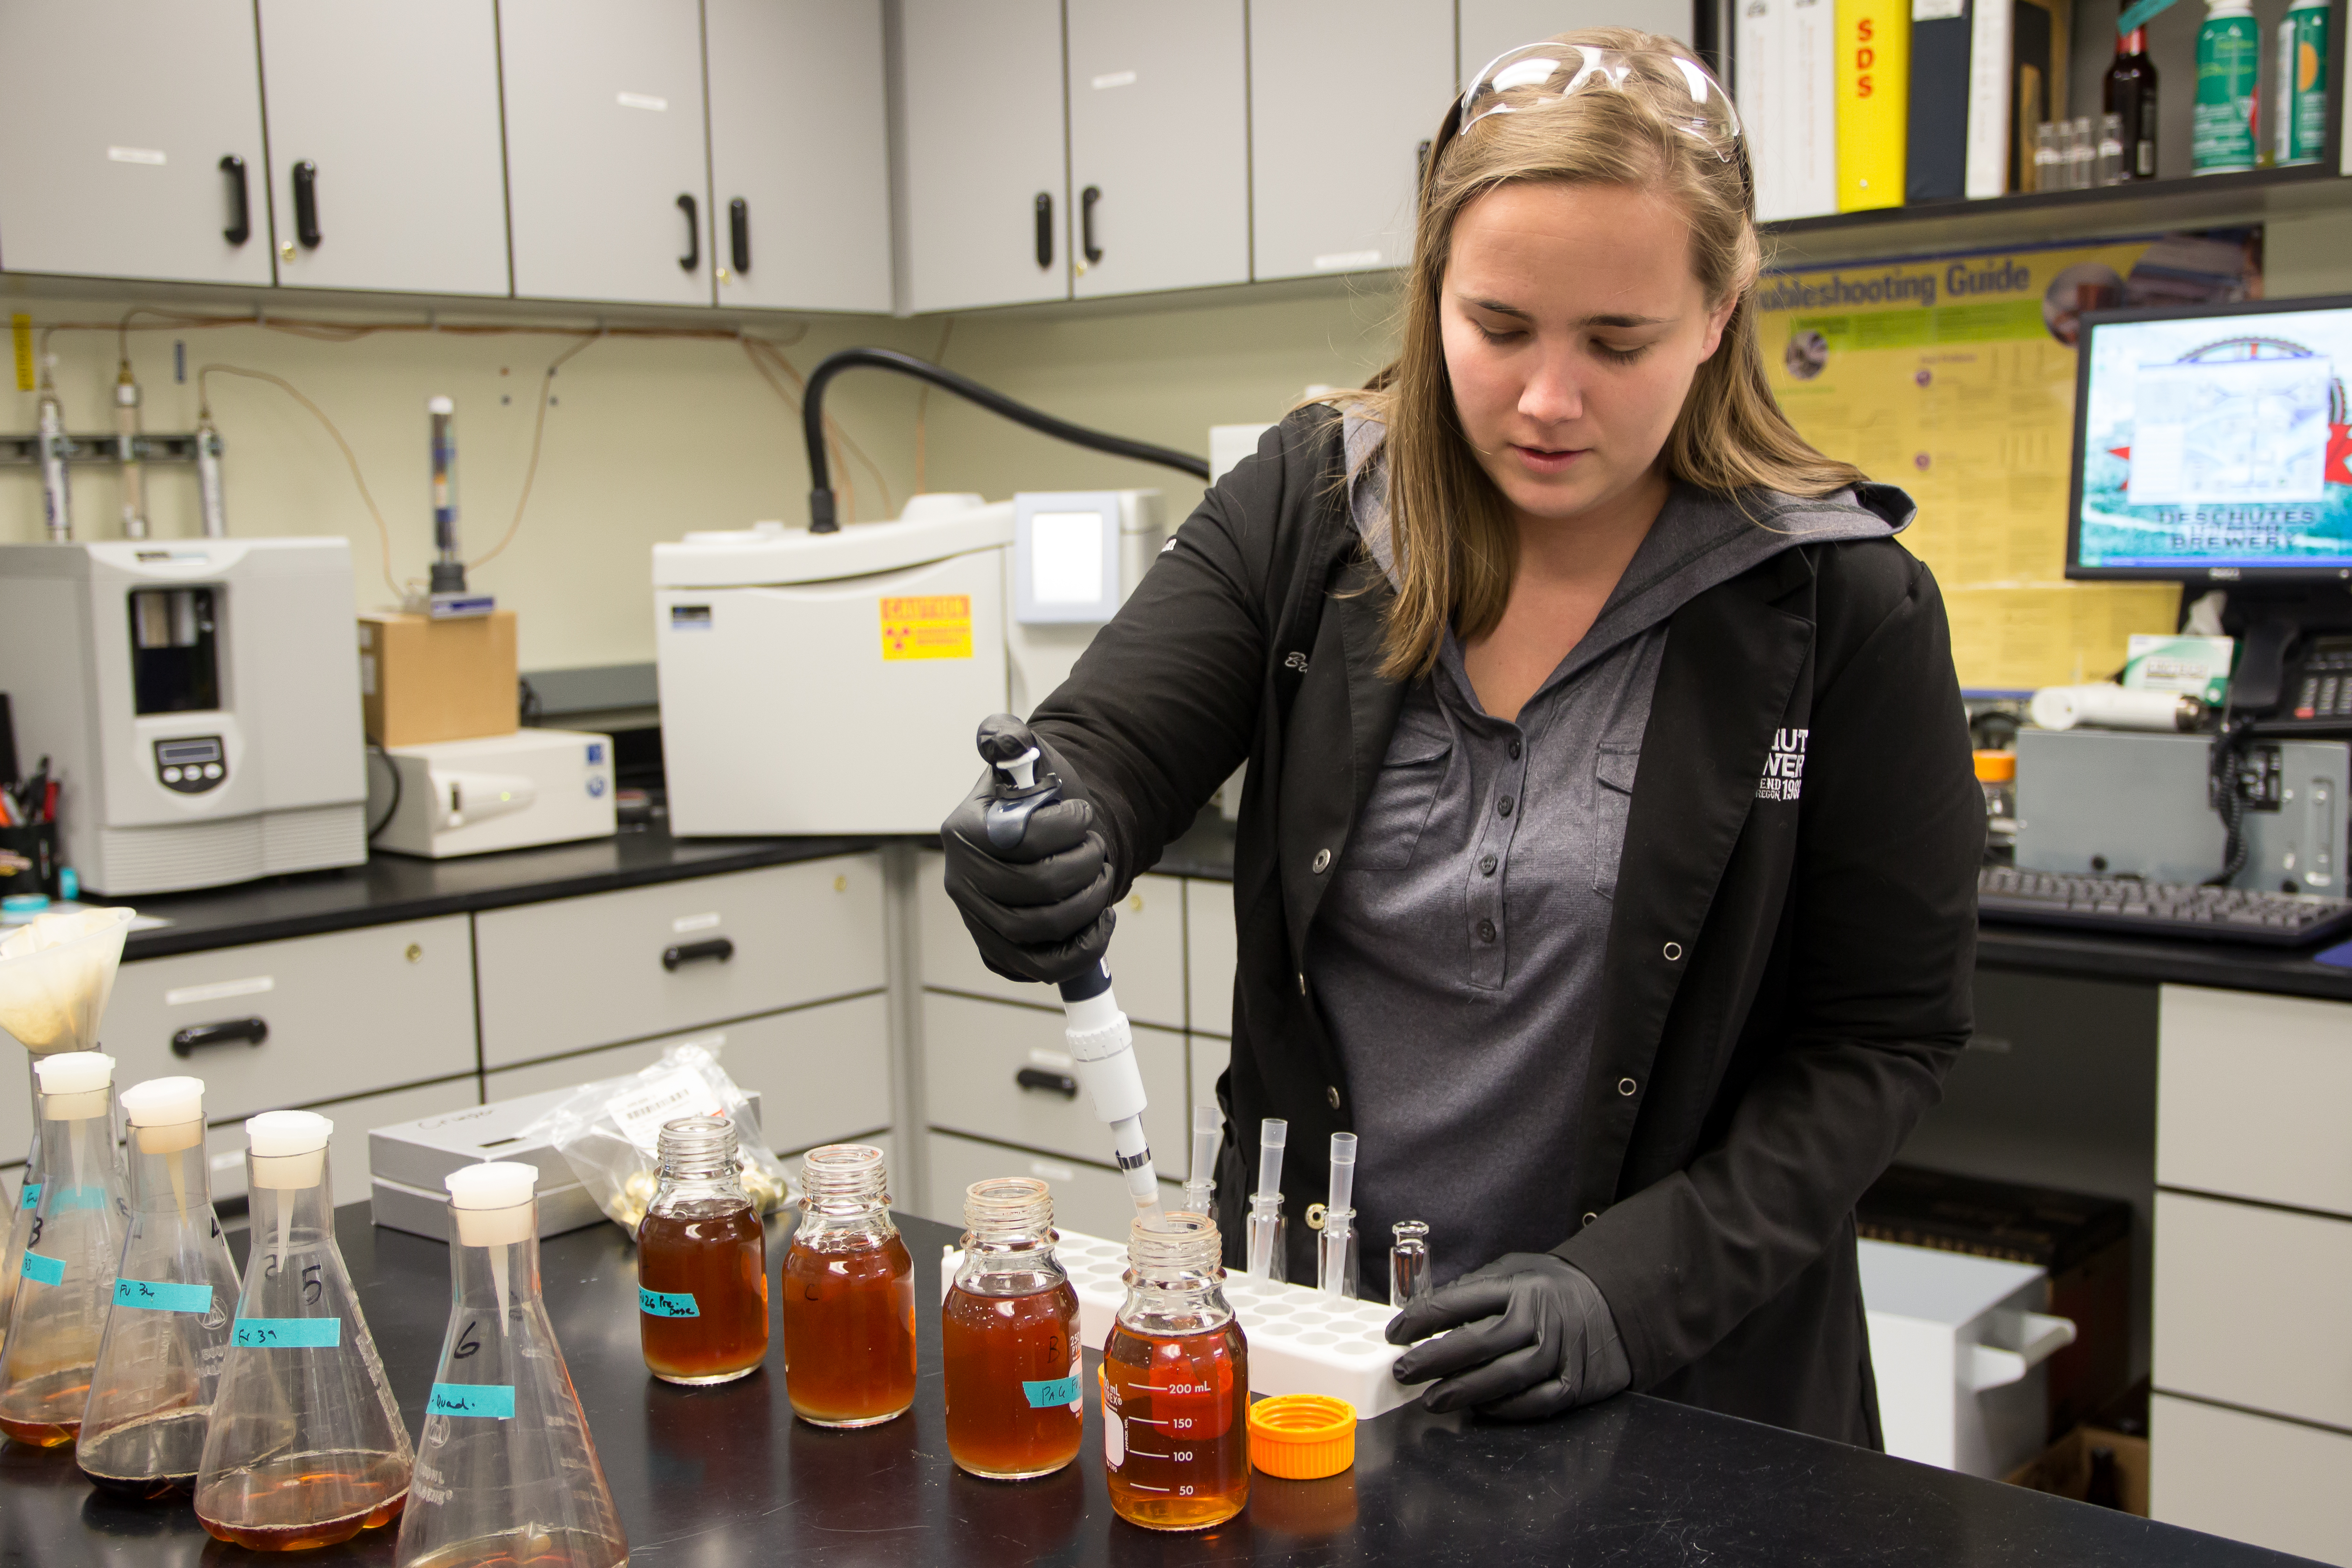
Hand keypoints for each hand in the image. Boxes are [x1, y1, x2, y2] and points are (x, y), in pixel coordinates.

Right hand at [940, 718, 1116, 985]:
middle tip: (1098, 849)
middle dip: (1085, 866)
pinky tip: (1100, 920)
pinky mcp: (999, 952)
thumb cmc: (1037, 801)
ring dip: (1088, 903)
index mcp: (965, 831)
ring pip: (1042, 929)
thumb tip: (1001, 738)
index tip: (1083, 815)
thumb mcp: (1027, 759)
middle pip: (1036, 888)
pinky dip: (1083, 947)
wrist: (1043, 837)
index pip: (1022, 839)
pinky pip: (1043, 967)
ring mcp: (978, 921)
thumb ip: (1010, 739)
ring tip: (1101, 877)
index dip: (1066, 828)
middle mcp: (962, 879)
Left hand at [1387, 1252, 1630, 1418]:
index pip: (1460, 1300)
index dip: (1422, 1318)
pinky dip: (1506, 1409)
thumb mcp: (1517, 1269)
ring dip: (1464, 1391)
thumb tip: (1430, 1310)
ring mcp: (1559, 1352)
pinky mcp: (1575, 1383)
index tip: (1396, 1333)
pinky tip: (1480, 1410)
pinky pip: (1536, 1402)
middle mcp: (1539, 1318)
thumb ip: (1477, 1288)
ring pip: (1506, 1377)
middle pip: (1480, 1341)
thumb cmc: (1556, 1287)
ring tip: (1432, 1400)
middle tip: (1404, 1371)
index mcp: (1519, 1285)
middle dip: (1436, 1359)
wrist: (1618, 1302)